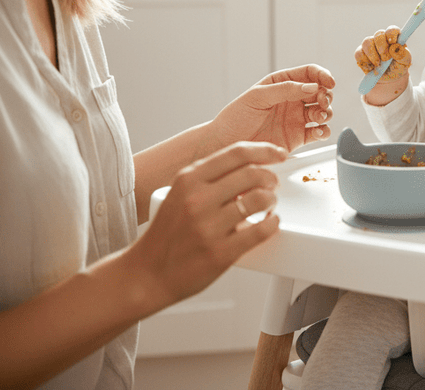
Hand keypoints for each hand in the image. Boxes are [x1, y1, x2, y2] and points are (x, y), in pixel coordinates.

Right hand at [126, 142, 285, 305]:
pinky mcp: (220, 253)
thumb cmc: (168, 234)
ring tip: (268, 205)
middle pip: (253, 174)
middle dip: (271, 178)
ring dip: (272, 200)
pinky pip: (262, 230)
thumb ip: (210, 179)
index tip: (278, 154)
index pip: (237, 153)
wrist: (146, 274)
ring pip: (260, 199)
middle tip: (272, 185)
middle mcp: (197, 199)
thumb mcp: (179, 194)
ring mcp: (208, 227)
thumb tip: (251, 166)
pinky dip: (273, 223)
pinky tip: (269, 223)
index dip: (265, 150)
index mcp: (188, 180)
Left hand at [210, 65, 335, 152]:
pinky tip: (318, 131)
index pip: (309, 73)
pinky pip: (319, 132)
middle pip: (321, 92)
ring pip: (323, 112)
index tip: (329, 82)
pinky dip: (324, 131)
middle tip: (322, 102)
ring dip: (327, 113)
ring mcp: (296, 119)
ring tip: (319, 117)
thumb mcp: (257, 96)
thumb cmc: (235, 117)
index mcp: (282, 83)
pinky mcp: (298, 138)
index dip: (322, 75)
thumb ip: (285, 90)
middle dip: (326, 95)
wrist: (224, 144)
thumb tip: (312, 87)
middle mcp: (292, 100)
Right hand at [354, 26, 411, 85]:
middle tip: (386, 58)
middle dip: (382, 46)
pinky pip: (359, 53)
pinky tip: (371, 67)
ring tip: (379, 64)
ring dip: (373, 54)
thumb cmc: (399, 67)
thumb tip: (396, 48)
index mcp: (393, 38)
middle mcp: (381, 39)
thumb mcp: (405, 62)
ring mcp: (370, 45)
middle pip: (378, 34)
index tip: (392, 42)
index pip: (392, 30)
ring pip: (366, 42)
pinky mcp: (361, 53)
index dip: (391, 33)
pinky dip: (365, 61)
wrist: (390, 79)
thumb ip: (403, 54)